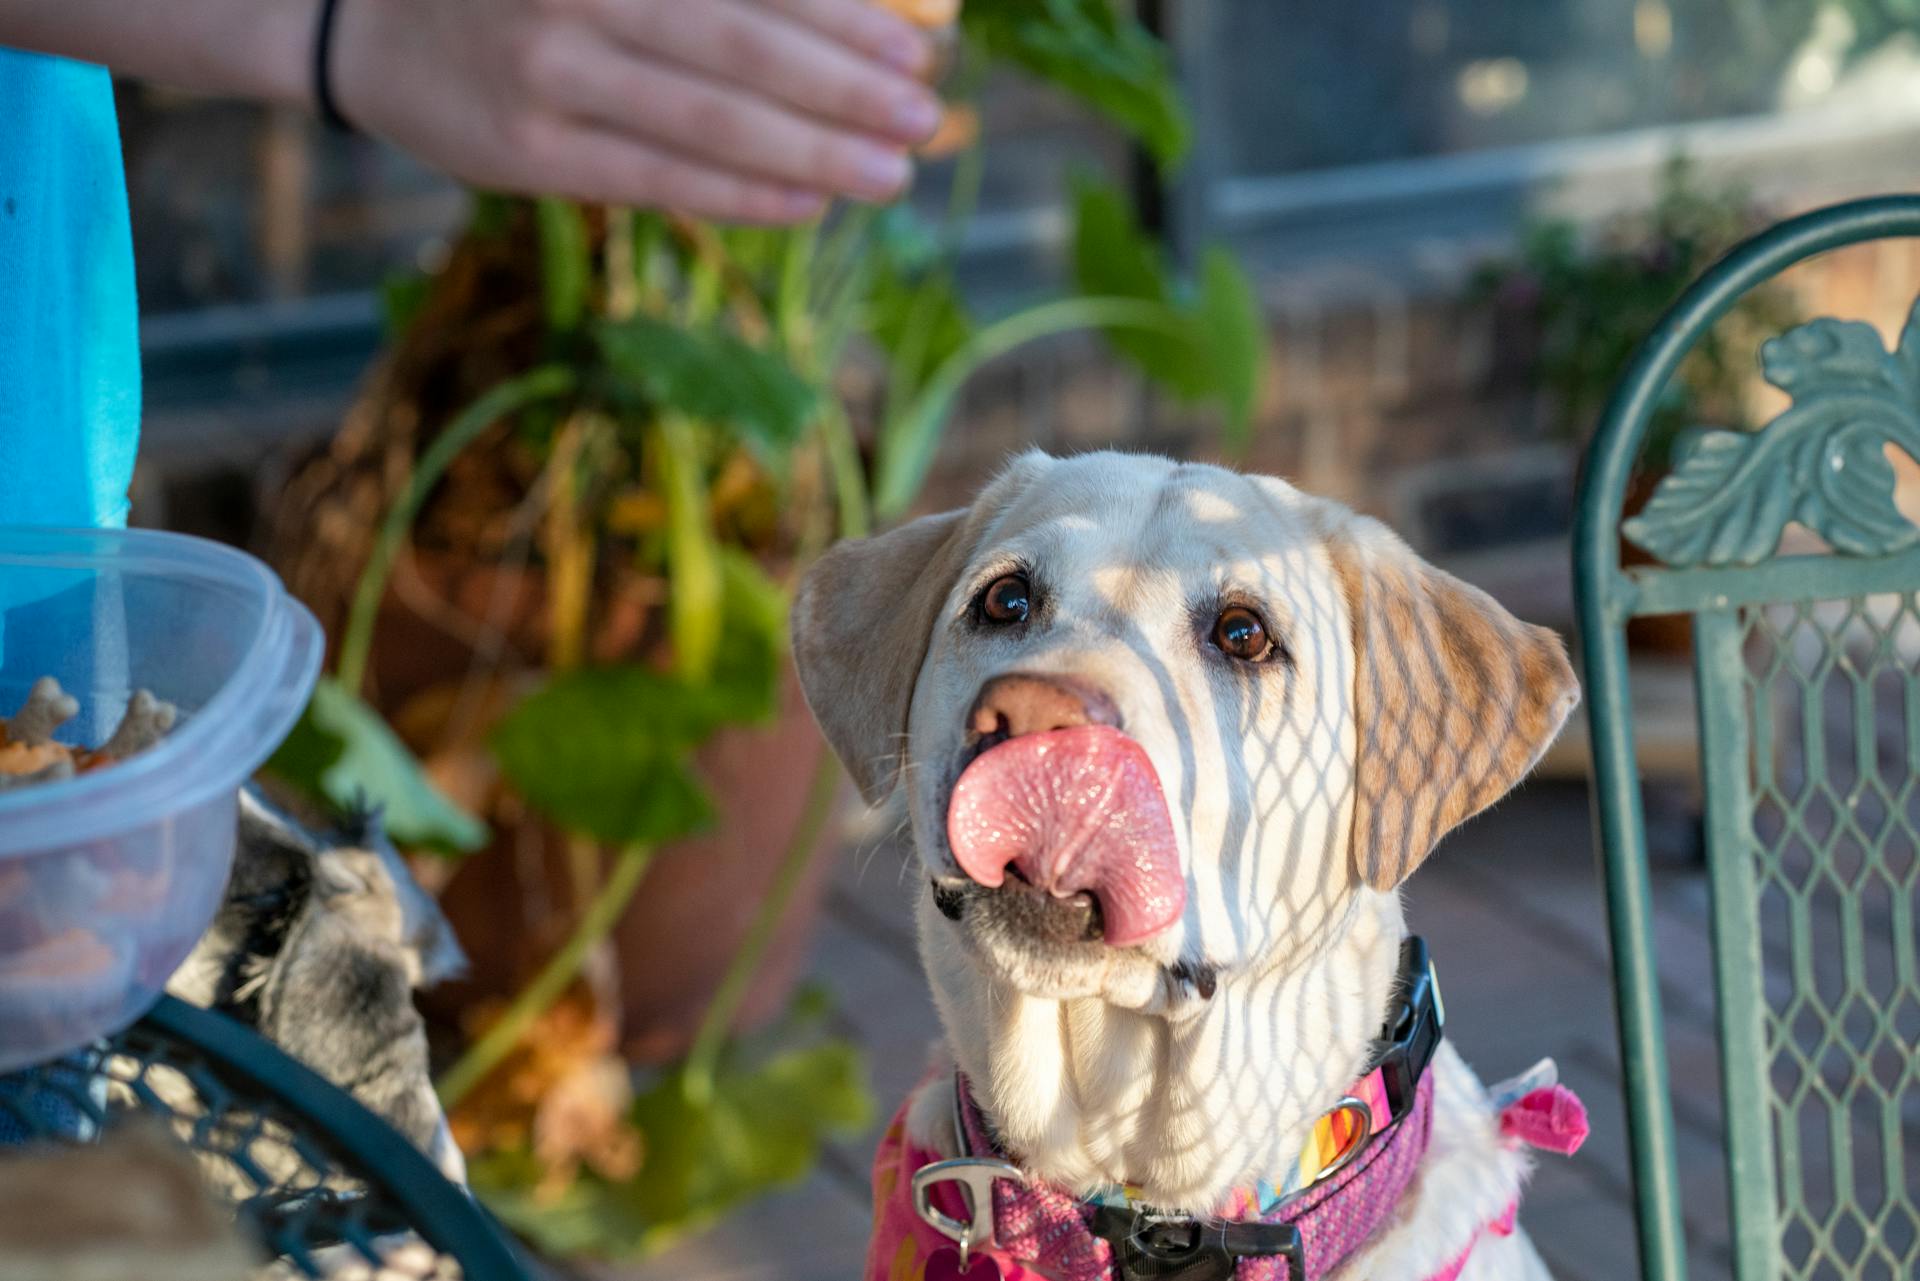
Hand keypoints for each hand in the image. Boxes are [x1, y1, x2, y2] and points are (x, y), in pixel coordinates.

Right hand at [331, 0, 944, 222]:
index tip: (926, 43)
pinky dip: (742, 193)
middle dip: (849, 87)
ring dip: (816, 152)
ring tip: (894, 172)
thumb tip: (847, 11)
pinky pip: (658, 179)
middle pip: (745, 48)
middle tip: (926, 115)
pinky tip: (810, 202)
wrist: (365, 16)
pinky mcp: (528, 154)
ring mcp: (548, 74)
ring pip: (709, 122)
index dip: (849, 15)